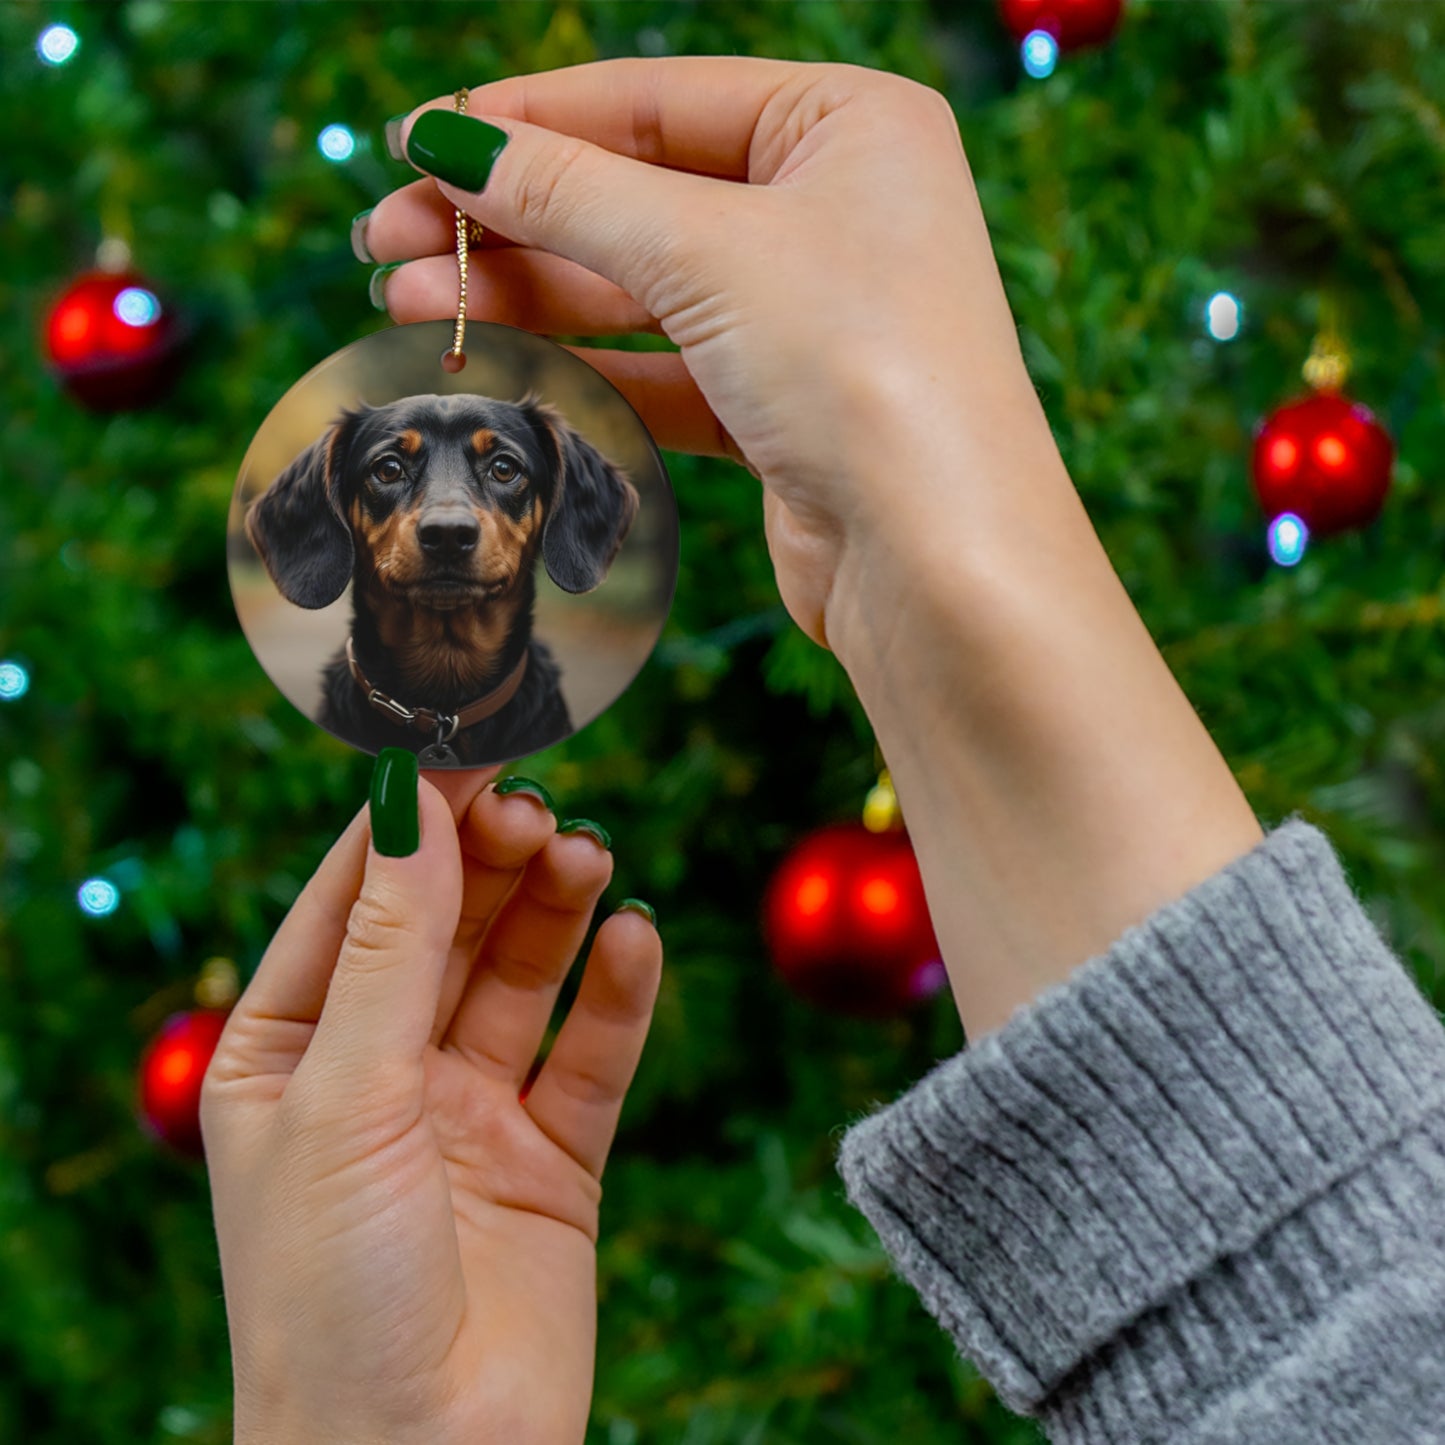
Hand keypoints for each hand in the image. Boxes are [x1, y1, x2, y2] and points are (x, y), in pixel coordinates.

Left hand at [201, 765, 661, 1444]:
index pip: (353, 902)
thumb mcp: (344, 1097)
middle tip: (541, 810)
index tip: (469, 748)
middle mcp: (380, 1073)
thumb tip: (411, 805)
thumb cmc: (330, 1295)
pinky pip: (591, 1056)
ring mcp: (469, 1114)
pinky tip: (635, 940)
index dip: (410, 824)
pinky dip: (617, 995)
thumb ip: (390, 948)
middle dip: (491, 863)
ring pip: (522, 978)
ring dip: (556, 912)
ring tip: (589, 857)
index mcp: (289, 1054)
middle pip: (447, 928)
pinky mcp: (552, 1160)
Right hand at [362, 57, 1056, 658]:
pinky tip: (497, 363)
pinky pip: (663, 368)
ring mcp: (809, 313)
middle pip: (636, 195)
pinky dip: (583, 366)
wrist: (937, 558)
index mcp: (847, 124)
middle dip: (508, 219)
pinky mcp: (783, 406)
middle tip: (387, 240)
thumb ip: (571, 193)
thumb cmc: (863, 369)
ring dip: (526, 295)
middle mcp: (834, 210)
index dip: (527, 120)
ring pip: (640, 288)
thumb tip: (452, 142)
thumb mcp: (707, 250)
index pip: (654, 100)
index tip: (417, 141)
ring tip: (408, 303)